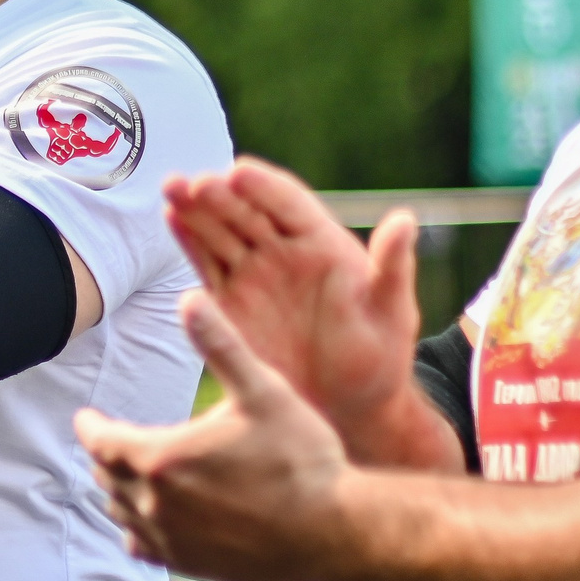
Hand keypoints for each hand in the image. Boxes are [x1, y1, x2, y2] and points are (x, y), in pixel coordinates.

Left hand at [75, 292, 355, 580]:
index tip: (85, 418)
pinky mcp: (191, 565)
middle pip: (108, 477)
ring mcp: (172, 539)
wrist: (334, 530)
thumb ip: (220, 345)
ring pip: (121, 514)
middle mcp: (156, 504)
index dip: (90, 426)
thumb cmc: (301, 460)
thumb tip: (189, 300)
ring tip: (124, 477)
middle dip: (106, 455)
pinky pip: (143, 549)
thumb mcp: (261, 391)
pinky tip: (147, 525)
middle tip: (109, 442)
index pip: (102, 442)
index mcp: (162, 459)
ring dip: (118, 492)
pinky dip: (137, 533)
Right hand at [163, 159, 441, 464]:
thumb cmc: (379, 358)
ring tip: (172, 189)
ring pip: (220, 231)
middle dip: (221, 195)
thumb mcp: (394, 312)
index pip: (290, 204)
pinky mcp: (230, 299)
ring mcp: (254, 273)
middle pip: (247, 212)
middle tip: (197, 183)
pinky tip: (172, 217)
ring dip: (196, 208)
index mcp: (323, 243)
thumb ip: (392, 266)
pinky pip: (206, 262)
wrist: (346, 407)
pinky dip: (189, 239)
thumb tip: (407, 219)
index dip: (265, 187)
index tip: (240, 173)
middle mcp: (284, 250)